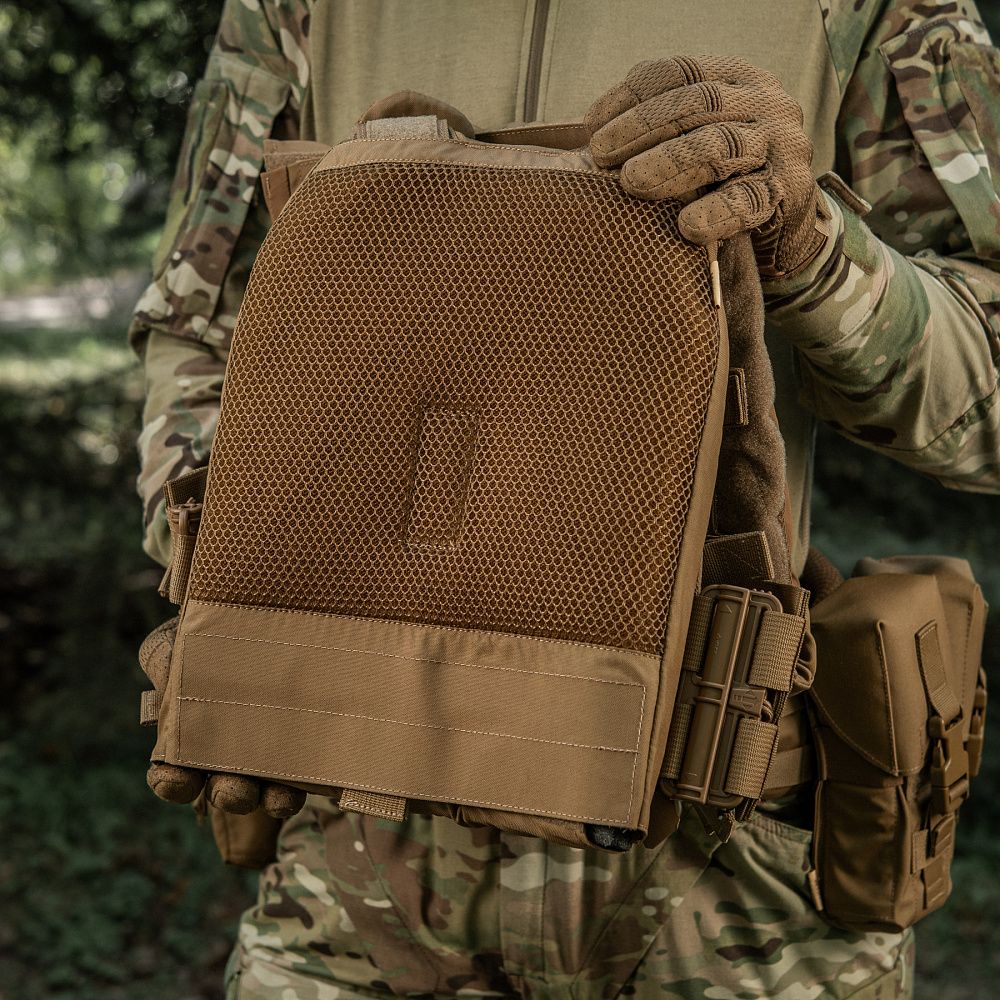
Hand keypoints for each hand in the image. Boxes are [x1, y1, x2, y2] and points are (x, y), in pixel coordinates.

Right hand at [139, 617, 305, 818]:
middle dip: (229, 795)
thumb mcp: (178, 640)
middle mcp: (231, 757)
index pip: (174, 775)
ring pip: (270, 793)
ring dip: (272, 799)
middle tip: (233, 790)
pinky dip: (313, 778)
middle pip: (226, 791)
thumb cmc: (211, 635)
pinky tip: (320, 776)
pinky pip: (313, 775)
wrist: (268, 616)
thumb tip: (167, 676)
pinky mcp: (311, 748)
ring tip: (279, 796)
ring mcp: (273, 756)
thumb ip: (165, 658)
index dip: (172, 783)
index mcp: (193, 739)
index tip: (174, 777)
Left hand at [585, 55, 825, 278]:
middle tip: (602, 156)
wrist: (787, 220)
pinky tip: (686, 225)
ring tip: (632, 183)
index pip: (679, 72)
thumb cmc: (723, 178)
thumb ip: (653, 131)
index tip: (591, 127)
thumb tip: (581, 134)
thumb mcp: (692, 142)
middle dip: (643, 127)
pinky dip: (716, 212)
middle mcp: (763, 101)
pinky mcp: (786, 191)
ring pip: (722, 144)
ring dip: (671, 162)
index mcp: (735, 78)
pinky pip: (749, 199)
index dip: (632, 96)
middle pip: (699, 101)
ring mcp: (779, 144)